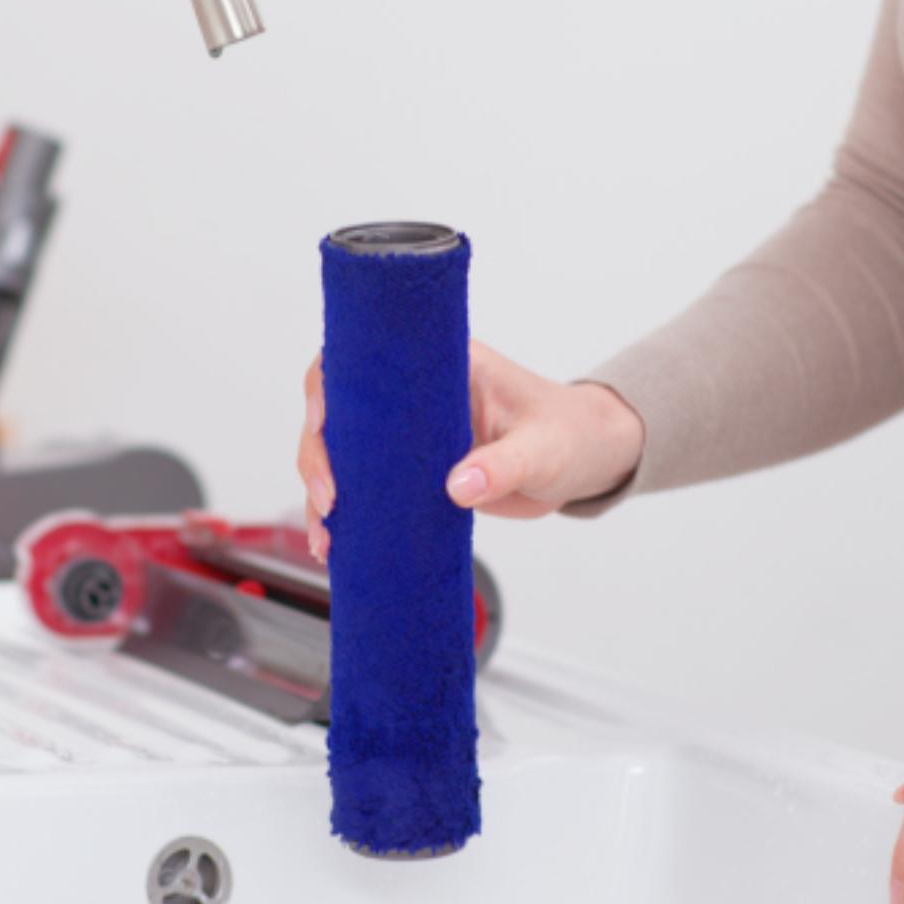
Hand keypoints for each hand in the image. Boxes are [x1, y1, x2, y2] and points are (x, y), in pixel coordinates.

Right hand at [297, 340, 644, 560]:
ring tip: (327, 538)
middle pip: (337, 410)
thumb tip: (458, 487)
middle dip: (318, 454)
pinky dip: (345, 517)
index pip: (362, 357)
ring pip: (341, 454)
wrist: (585, 460)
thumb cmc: (571, 435)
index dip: (328, 386)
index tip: (323, 426)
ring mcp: (407, 433)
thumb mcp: (544, 449)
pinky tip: (334, 546)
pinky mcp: (412, 471)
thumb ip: (504, 465)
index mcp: (440, 364)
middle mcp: (412, 394)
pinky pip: (365, 489)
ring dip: (322, 493)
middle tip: (331, 500)